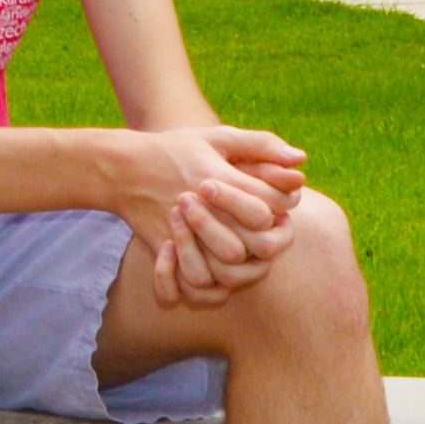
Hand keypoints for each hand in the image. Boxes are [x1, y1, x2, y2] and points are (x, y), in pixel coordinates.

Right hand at [85, 127, 292, 307]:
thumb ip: (261, 145)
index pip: (271, 205)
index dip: (283, 206)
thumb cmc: (176, 149)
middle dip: (269, 240)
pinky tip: (219, 270)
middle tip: (266, 232)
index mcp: (220, 178)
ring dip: (244, 265)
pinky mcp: (165, 250)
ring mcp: (184, 233)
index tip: (276, 202)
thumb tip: (301, 160)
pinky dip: (211, 286)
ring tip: (244, 250)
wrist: (123, 169)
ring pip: (229, 269)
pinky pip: (195, 283)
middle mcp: (204, 209)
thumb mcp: (218, 137)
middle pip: (259, 244)